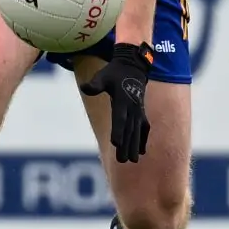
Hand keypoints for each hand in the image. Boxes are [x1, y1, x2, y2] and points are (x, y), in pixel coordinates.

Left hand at [80, 43, 152, 163]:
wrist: (133, 67)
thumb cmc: (114, 72)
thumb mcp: (103, 75)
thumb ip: (95, 84)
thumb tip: (84, 87)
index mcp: (122, 99)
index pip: (120, 118)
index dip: (118, 131)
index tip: (116, 144)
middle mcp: (132, 107)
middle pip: (129, 129)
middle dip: (126, 145)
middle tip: (123, 160)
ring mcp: (138, 110)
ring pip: (137, 131)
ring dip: (135, 146)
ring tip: (132, 161)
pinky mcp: (141, 112)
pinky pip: (144, 128)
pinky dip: (143, 140)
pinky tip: (142, 153)